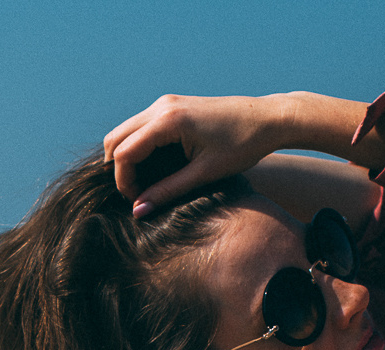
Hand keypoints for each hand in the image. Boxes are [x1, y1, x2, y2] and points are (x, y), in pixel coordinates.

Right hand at [103, 94, 291, 211]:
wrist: (269, 118)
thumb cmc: (242, 145)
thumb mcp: (204, 173)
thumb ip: (167, 191)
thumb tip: (137, 211)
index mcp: (169, 121)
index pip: (125, 153)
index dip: (123, 181)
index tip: (136, 202)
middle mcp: (162, 106)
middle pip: (116, 138)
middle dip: (119, 169)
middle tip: (136, 194)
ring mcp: (166, 103)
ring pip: (125, 131)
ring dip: (127, 158)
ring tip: (145, 183)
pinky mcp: (172, 106)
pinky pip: (141, 127)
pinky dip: (138, 148)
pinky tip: (155, 168)